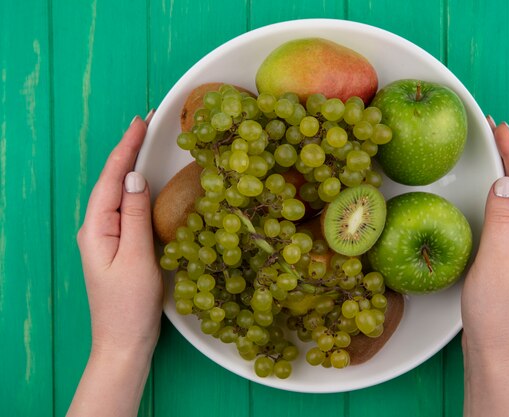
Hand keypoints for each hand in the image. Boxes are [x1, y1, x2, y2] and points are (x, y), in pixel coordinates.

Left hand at [69, 111, 160, 416]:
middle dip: (129, 150)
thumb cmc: (129, 305)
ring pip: (120, 193)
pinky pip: (128, 208)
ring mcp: (108, 237)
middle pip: (113, 180)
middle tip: (149, 123)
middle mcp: (98, 227)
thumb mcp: (136, 257)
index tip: (141, 120)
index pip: (112, 177)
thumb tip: (136, 177)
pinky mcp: (121, 246)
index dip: (126, 147)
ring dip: (133, 166)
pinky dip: (139, 189)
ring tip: (148, 143)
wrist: (124, 342)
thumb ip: (135, 215)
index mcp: (96, 227)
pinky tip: (150, 182)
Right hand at [461, 118, 508, 415]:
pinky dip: (502, 195)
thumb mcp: (492, 262)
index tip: (500, 128)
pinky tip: (492, 190)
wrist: (494, 350)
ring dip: (508, 174)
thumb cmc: (493, 312)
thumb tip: (503, 183)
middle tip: (494, 131)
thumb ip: (500, 220)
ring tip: (494, 151)